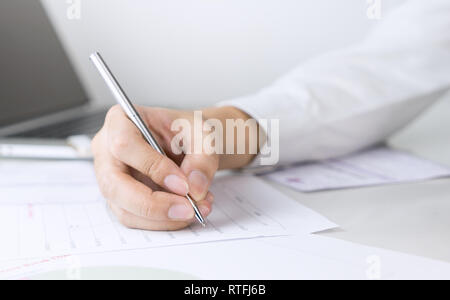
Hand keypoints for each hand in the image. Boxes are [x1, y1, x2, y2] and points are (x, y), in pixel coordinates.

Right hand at [92, 105, 257, 230]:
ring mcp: (110, 177)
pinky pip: (136, 219)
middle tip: (188, 210)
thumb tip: (195, 188)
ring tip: (198, 208)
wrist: (189, 142)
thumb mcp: (203, 133)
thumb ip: (203, 158)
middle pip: (115, 185)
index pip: (124, 145)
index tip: (184, 185)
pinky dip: (165, 221)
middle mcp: (107, 150)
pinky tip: (188, 211)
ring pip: (126, 209)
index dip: (153, 168)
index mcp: (120, 120)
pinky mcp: (120, 199)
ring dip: (164, 217)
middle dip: (154, 204)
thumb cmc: (188, 130)